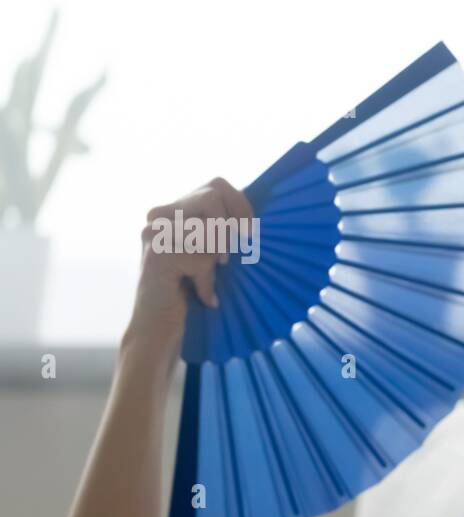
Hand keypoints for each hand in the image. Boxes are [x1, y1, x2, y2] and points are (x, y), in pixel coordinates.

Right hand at [129, 177, 252, 339]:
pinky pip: (203, 256)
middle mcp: (159, 215)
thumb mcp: (213, 253)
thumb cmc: (193, 294)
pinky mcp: (157, 254)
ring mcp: (154, 232)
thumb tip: (256, 216)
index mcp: (174, 210)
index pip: (217, 185)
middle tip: (225, 259)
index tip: (249, 234)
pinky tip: (200, 294)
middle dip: (229, 229)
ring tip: (208, 276)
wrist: (161, 331)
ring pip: (211, 227)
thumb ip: (224, 228)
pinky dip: (206, 280)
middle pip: (213, 196)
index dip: (241, 205)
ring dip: (215, 258)